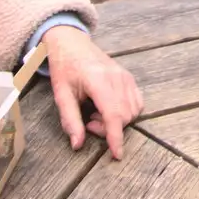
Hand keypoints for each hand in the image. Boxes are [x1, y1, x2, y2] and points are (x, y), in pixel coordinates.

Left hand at [42, 26, 143, 158]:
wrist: (71, 43)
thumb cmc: (64, 68)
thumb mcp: (61, 94)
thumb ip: (70, 120)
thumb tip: (78, 145)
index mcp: (98, 80)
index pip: (113, 114)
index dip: (116, 137)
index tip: (117, 155)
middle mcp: (116, 77)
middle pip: (124, 116)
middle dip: (108, 128)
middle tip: (89, 123)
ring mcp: (125, 76)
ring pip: (133, 111)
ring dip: (117, 121)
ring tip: (97, 114)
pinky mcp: (129, 77)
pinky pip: (137, 103)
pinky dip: (126, 112)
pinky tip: (108, 109)